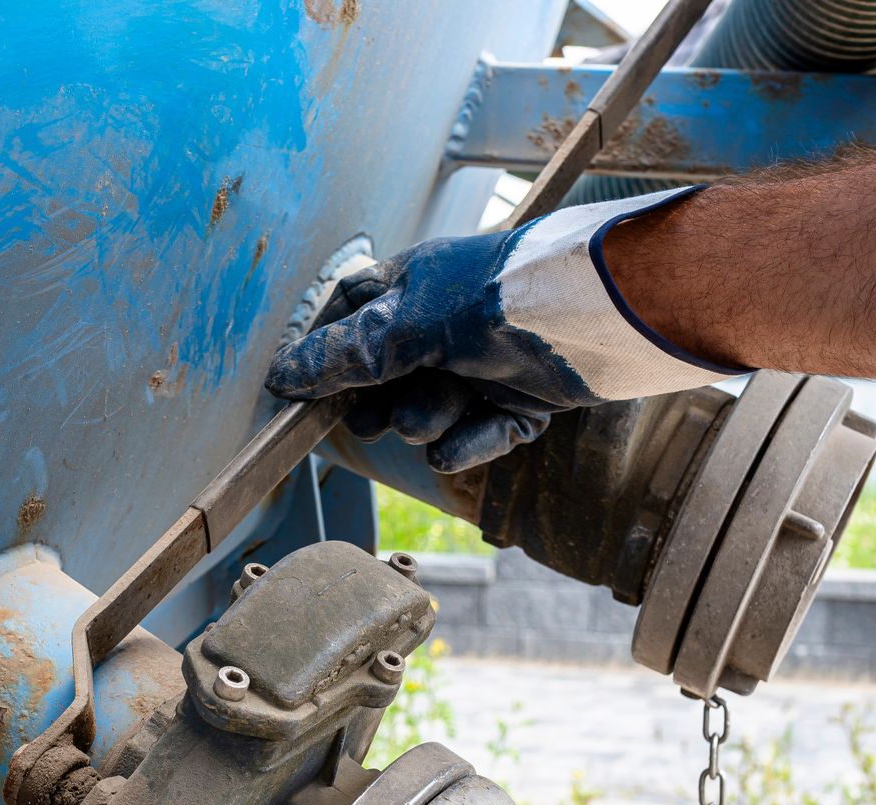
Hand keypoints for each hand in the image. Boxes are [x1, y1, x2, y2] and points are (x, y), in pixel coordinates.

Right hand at [264, 188, 742, 472]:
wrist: (592, 315)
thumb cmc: (495, 298)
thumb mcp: (407, 324)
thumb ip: (346, 354)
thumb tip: (282, 377)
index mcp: (416, 286)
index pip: (352, 314)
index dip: (327, 351)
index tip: (302, 389)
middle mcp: (449, 323)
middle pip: (392, 373)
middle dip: (380, 400)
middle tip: (367, 419)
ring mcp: (487, 363)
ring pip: (437, 407)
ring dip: (429, 418)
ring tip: (431, 417)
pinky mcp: (525, 400)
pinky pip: (483, 434)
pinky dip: (471, 443)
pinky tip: (456, 448)